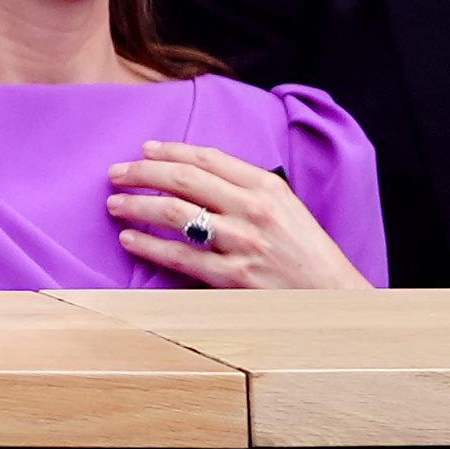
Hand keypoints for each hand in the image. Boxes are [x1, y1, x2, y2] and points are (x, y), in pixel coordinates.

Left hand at [108, 140, 373, 288]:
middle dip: (142, 173)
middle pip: (183, 180)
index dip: (170, 151)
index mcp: (267, 187)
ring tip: (115, 204)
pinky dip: (149, 246)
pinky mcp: (233, 277)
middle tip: (116, 174)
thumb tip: (195, 173)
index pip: (207, 158)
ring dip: (137, 206)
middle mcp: (253, 210)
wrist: (334, 299)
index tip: (144, 150)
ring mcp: (242, 243)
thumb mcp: (286, 207)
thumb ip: (246, 188)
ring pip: (175, 215)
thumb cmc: (307, 252)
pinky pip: (180, 257)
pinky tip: (130, 239)